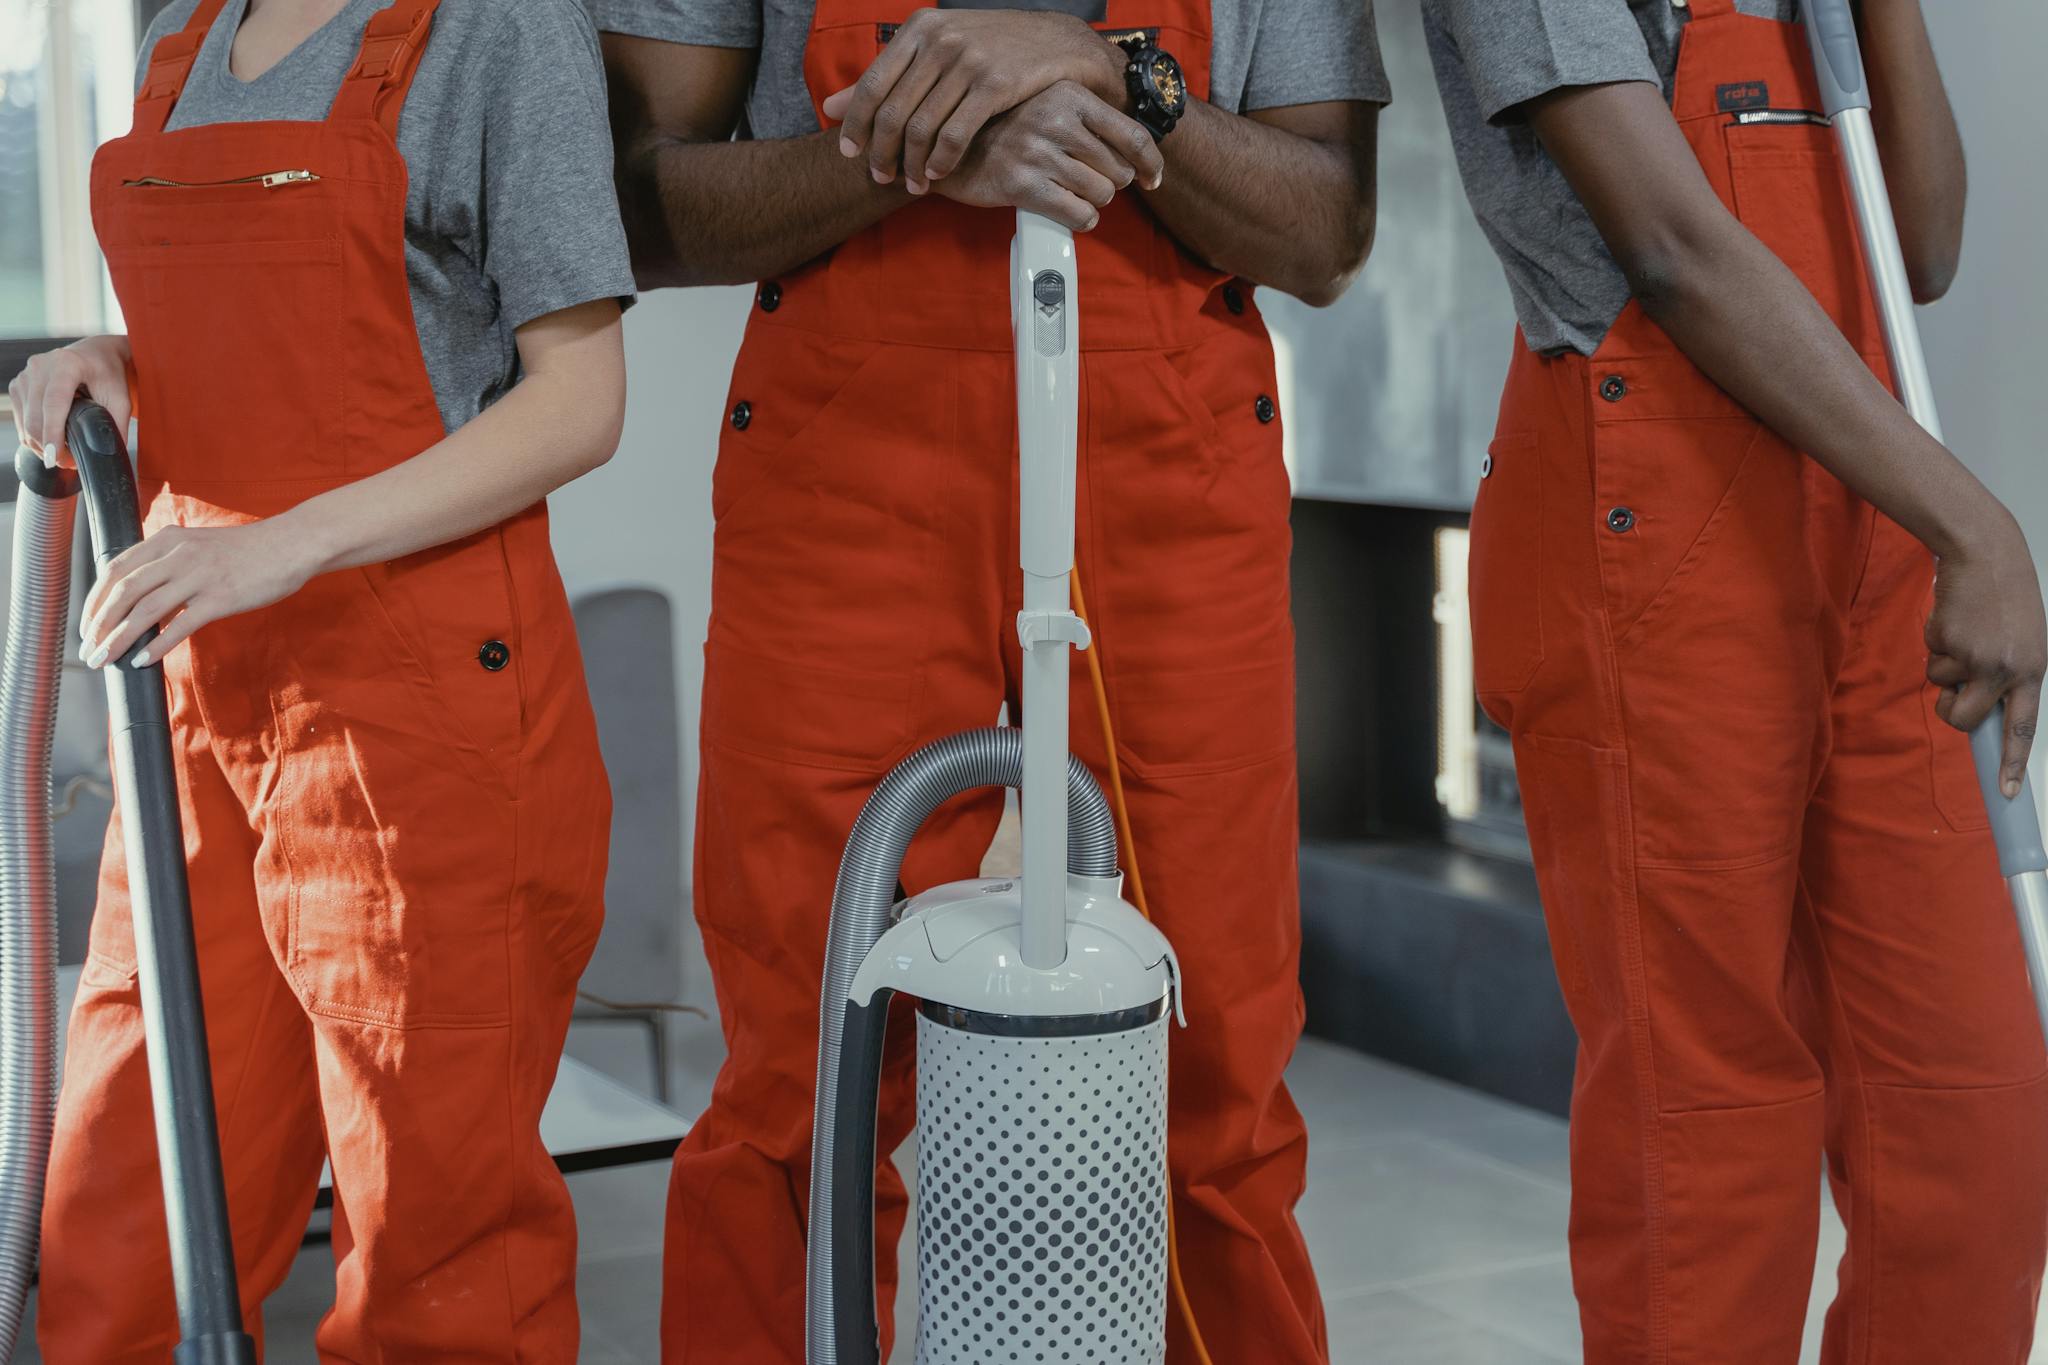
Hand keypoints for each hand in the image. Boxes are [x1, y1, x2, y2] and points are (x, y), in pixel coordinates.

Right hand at [8, 336, 132, 468]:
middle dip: (49, 446)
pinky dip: (33, 434)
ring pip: (25, 421)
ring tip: (62, 455)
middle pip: (36, 417)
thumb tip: (107, 454)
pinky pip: (20, 418)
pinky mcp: (18, 384)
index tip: (55, 456)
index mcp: (67, 364)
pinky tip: (50, 440)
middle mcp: (41, 366)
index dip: (53, 432)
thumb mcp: (121, 399)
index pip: (54, 403)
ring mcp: (26, 374)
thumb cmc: (109, 375)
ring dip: (40, 444)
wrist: (94, 354)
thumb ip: (116, 425)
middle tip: (68, 464)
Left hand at [80, 518, 322, 669]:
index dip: (94, 601)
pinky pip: (180, 624)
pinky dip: (156, 644)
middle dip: (99, 624)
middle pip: (123, 591)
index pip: (115, 569)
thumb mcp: (199, 544)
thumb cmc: (249, 550)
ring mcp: (199, 576)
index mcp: (168, 539)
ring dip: (119, 638)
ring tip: (105, 658)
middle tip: (90, 650)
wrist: (293, 544)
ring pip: (145, 609)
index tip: (87, 626)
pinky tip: (143, 659)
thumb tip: (142, 595)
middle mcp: (178, 555)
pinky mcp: (221, 597)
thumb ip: (169, 562)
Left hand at [822, 7, 1130, 192]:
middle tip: (881, 177)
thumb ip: (887, 76)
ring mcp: (968, 61)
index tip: (850, 153)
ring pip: (922, 127)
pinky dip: (941, 160)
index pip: (872, 84)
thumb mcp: (937, 49)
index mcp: (919, 29)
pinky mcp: (996, 84)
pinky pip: (955, 134)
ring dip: (912, 164)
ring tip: (911, 184)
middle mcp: (940, 40)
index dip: (855, 124)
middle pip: (893, 111)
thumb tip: (830, 104)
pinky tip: (938, 174)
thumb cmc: (992, 49)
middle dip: (882, 152)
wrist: (1057, 42)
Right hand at [927, 81, 1162, 232]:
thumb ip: (1087, 123)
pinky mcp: (1023, 185)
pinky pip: (1079, 215)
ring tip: (1070, 194)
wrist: (949, 148)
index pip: (1131, 134)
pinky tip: (1067, 213)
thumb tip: (1135, 157)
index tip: (1152, 179)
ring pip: (1101, 194)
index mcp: (1068, 95)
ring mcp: (1038, 152)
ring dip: (1092, 202)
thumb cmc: (1005, 132)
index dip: (1150, 163)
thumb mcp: (1046, 108)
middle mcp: (1055, 119)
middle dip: (1108, 184)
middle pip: (1117, 170)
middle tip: (1086, 183)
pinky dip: (1081, 220)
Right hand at [1926, 510, 2047, 796]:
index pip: (2024, 728)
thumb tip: (1978, 708)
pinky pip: (1931, 658)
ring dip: (1942, 665)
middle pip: (1966, 719)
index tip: (2009, 792)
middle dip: (1950, 710)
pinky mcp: (1948, 642)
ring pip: (1942, 685)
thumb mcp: (2022, 639)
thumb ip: (2008, 675)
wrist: (1984, 551)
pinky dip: (1934, 642)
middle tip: (1950, 693)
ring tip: (1963, 632)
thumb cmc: (2004, 596)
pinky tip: (1953, 619)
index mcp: (2033, 670)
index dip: (2014, 762)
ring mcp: (1976, 656)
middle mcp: (2007, 669)